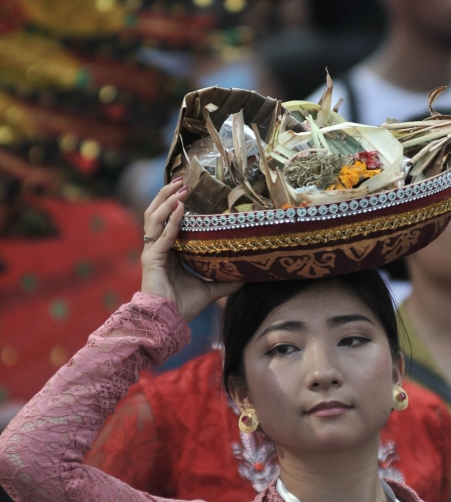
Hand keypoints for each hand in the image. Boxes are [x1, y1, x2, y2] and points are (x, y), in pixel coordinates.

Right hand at [141, 179, 242, 320]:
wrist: (168, 322)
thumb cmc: (183, 306)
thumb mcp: (210, 289)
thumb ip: (226, 281)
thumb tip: (248, 276)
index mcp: (168, 251)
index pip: (167, 220)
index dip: (173, 202)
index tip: (187, 188)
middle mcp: (157, 248)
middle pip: (156, 213)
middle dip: (167, 194)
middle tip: (182, 179)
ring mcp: (152, 252)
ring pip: (154, 218)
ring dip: (167, 200)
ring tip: (180, 187)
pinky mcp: (151, 259)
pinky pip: (162, 235)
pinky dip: (172, 221)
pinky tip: (181, 208)